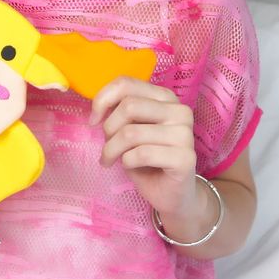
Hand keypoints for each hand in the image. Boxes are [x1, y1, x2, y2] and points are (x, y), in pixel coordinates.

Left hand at [90, 76, 198, 218]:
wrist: (173, 194)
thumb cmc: (148, 159)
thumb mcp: (130, 129)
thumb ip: (120, 112)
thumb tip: (98, 108)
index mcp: (165, 98)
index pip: (127, 84)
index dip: (103, 100)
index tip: (93, 120)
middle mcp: (179, 111)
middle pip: (128, 106)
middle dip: (108, 129)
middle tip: (107, 146)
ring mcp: (185, 134)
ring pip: (131, 133)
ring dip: (112, 150)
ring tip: (111, 160)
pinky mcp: (185, 158)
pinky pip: (141, 154)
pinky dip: (126, 162)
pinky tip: (130, 167)